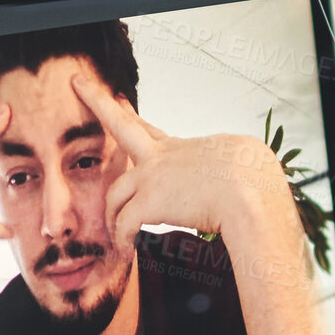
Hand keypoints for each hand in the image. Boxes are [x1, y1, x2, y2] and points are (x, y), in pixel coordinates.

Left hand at [70, 71, 291, 253]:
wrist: (251, 192)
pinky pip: (124, 223)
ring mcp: (153, 176)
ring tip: (115, 236)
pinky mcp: (148, 201)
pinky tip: (126, 249)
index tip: (120, 99)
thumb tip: (240, 183)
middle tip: (78, 84)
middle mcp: (163, 156)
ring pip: (115, 194)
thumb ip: (226, 171)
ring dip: (112, 217)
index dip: (132, 114)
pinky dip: (123, 239)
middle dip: (97, 100)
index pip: (150, 130)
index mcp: (184, 149)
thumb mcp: (242, 165)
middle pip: (122, 124)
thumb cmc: (256, 183)